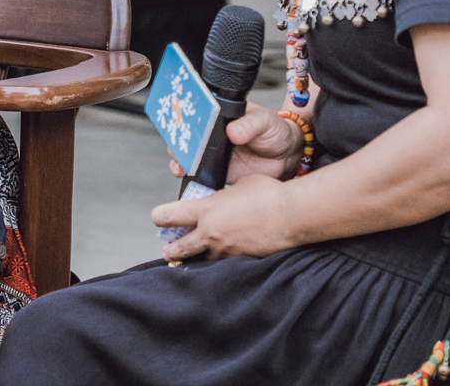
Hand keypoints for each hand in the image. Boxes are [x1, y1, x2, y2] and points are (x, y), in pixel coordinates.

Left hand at [151, 170, 296, 261]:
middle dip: (171, 248)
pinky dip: (217, 263)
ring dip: (195, 258)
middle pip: (179, 247)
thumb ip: (224, 195)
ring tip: (190, 259)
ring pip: (200, 260)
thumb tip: (221, 199)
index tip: (158, 218)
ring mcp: (225, 250)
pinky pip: (222, 265)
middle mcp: (210, 232)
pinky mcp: (240, 261)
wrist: (291, 216)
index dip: (160, 217)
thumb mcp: (240, 185)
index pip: (169, 216)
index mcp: (206, 209)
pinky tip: (219, 262)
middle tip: (168, 249)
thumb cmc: (269, 194)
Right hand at [165, 106, 303, 184]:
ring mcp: (212, 154)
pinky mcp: (217, 171)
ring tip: (180, 169)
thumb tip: (233, 131)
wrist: (287, 156)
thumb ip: (249, 125)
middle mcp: (211, 134)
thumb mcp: (264, 122)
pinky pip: (200, 176)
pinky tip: (191, 182)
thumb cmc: (275, 131)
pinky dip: (193, 181)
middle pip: (185, 137)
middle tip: (178, 153)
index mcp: (219, 115)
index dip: (184, 122)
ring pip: (187, 157)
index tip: (181, 130)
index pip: (195, 116)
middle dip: (177, 145)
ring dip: (180, 163)